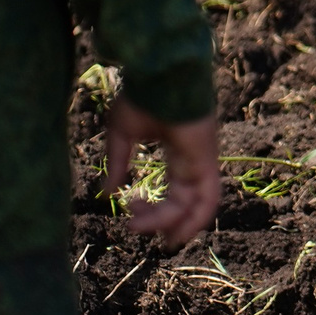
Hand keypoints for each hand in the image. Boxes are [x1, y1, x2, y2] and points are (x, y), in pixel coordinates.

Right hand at [102, 100, 220, 246]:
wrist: (159, 74)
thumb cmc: (143, 96)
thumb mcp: (123, 135)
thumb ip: (118, 165)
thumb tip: (107, 195)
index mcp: (178, 152)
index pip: (175, 189)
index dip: (153, 207)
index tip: (127, 206)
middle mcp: (194, 159)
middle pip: (184, 202)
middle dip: (161, 221)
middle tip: (134, 226)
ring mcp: (203, 160)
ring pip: (196, 206)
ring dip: (176, 226)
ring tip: (156, 240)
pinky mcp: (207, 160)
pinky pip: (208, 199)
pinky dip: (195, 220)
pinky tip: (174, 234)